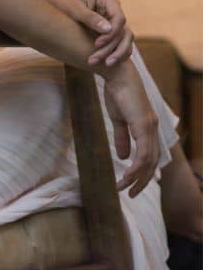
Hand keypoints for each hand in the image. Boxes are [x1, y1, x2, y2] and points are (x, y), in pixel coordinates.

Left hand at [37, 0, 133, 68]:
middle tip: (94, 59)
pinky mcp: (111, 30)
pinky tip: (105, 63)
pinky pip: (120, 43)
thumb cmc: (62, 2)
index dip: (111, 33)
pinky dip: (114, 53)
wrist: (53, 4)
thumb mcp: (73, 9)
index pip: (119, 18)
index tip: (96, 44)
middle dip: (111, 46)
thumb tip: (108, 29)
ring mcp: (113, 19)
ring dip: (115, 53)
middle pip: (122, 30)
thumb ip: (89, 18)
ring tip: (103, 64)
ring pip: (124, 39)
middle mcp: (113, 7)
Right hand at [102, 60, 158, 196]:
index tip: (131, 185)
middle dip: (141, 181)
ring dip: (135, 177)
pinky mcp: (143, 125)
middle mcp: (153, 129)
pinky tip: (126, 175)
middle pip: (153, 163)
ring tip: (122, 188)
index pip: (151, 156)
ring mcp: (150, 127)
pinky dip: (135, 167)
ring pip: (148, 161)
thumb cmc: (117, 93)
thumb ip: (122, 138)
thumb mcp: (118, 120)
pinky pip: (143, 153)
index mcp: (148, 127)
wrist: (116, 74)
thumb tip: (122, 156)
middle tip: (130, 194)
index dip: (143, 173)